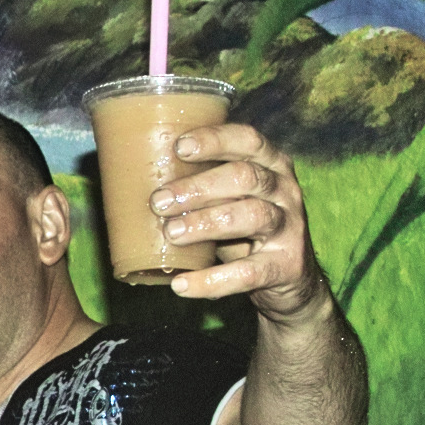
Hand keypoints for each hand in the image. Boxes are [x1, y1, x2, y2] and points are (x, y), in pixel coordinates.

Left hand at [151, 125, 330, 320]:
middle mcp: (285, 190)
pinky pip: (247, 272)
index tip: (179, 147)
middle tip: (160, 201)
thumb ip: (201, 188)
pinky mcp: (286, 266)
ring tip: (171, 234)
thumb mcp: (230, 199)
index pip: (248, 140)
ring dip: (205, 223)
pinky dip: (211, 280)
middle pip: (245, 177)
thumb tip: (135, 184)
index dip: (215, 140)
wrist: (289, 278)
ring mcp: (289, 228)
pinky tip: (182, 285)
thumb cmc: (246, 228)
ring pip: (251, 216)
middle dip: (199, 187)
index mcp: (271, 164)